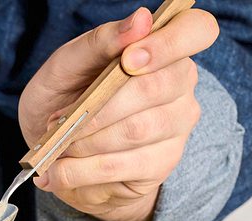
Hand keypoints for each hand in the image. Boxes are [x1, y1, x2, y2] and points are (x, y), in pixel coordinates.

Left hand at [18, 6, 218, 220]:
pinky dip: (79, 170)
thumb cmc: (66, 96)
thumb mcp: (68, 64)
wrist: (54, 149)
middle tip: (60, 117)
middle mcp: (180, 84)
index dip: (168, 44)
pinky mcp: (161, 165)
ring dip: (84, 140)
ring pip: (135, 130)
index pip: (197, 30)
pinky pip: (119, 167)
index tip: (128, 59)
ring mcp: (176, 126)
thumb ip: (100, 41)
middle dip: (98, 106)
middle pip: (155, 88)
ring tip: (59, 143)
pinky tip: (60, 169)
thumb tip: (142, 19)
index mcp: (164, 47)